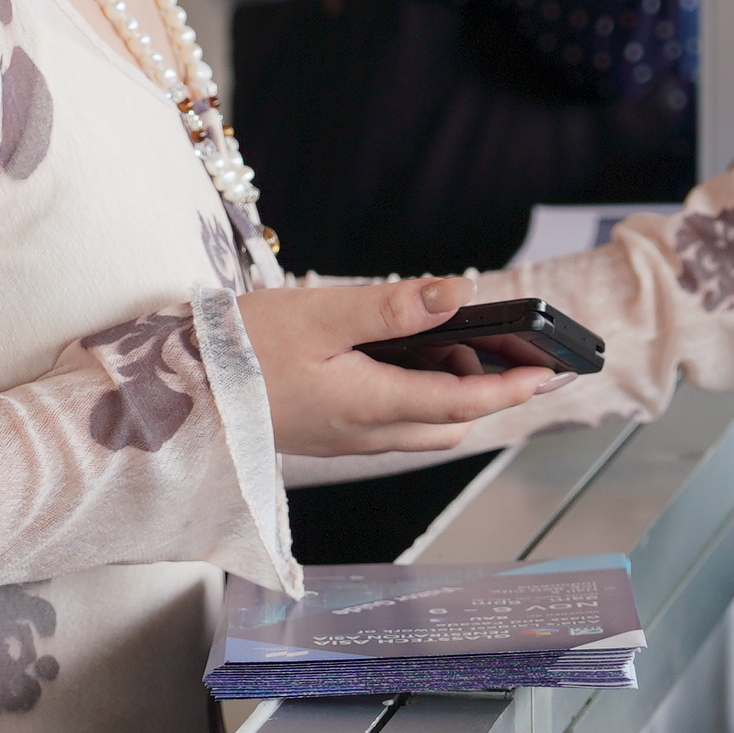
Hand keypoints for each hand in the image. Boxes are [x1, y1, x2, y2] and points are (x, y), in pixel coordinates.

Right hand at [246, 277, 587, 456]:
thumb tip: (456, 293)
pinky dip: (413, 393)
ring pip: (420, 426)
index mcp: (368, 405)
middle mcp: (364, 433)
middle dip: (485, 390)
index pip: (461, 404)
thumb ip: (391, 307)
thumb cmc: (241, 351)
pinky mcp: (328, 432)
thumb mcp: (319, 313)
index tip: (552, 375)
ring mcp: (344, 439)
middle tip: (497, 345)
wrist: (181, 391)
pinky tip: (397, 356)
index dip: (511, 389)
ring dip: (446, 391)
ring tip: (442, 339)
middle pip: (448, 424)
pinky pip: (390, 422)